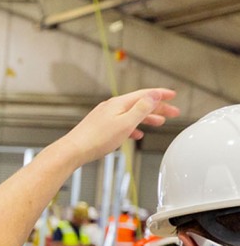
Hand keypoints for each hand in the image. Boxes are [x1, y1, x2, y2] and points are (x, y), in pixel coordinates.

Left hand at [57, 89, 180, 165]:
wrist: (72, 151)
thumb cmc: (97, 139)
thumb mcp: (125, 123)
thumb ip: (141, 109)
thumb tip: (154, 95)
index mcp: (119, 104)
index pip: (145, 94)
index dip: (160, 94)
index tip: (173, 95)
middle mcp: (111, 107)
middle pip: (139, 104)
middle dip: (158, 108)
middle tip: (173, 112)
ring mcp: (104, 117)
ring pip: (131, 114)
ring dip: (147, 118)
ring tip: (159, 123)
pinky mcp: (100, 127)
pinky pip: (121, 124)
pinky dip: (133, 127)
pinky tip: (136, 135)